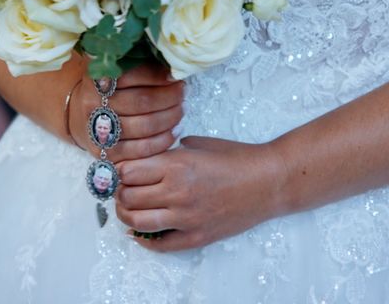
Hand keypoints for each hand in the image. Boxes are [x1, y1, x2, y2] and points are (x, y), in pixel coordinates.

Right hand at [69, 63, 184, 162]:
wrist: (79, 117)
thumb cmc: (105, 90)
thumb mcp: (111, 72)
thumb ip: (134, 65)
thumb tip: (170, 64)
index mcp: (96, 79)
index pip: (131, 75)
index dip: (156, 76)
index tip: (175, 76)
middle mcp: (93, 104)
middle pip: (141, 101)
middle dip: (169, 97)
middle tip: (182, 93)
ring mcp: (98, 131)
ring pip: (144, 126)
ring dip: (170, 117)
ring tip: (181, 110)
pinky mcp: (106, 153)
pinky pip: (142, 149)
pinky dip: (163, 140)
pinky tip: (174, 131)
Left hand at [115, 136, 285, 250]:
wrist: (268, 181)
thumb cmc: (236, 158)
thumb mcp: (198, 144)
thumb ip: (169, 151)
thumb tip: (147, 159)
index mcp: (176, 164)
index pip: (127, 171)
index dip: (119, 171)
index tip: (121, 170)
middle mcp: (177, 191)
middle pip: (127, 197)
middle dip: (119, 193)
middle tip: (123, 189)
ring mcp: (186, 217)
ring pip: (137, 222)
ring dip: (126, 216)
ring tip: (128, 209)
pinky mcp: (196, 236)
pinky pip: (160, 244)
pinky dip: (144, 240)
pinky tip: (140, 232)